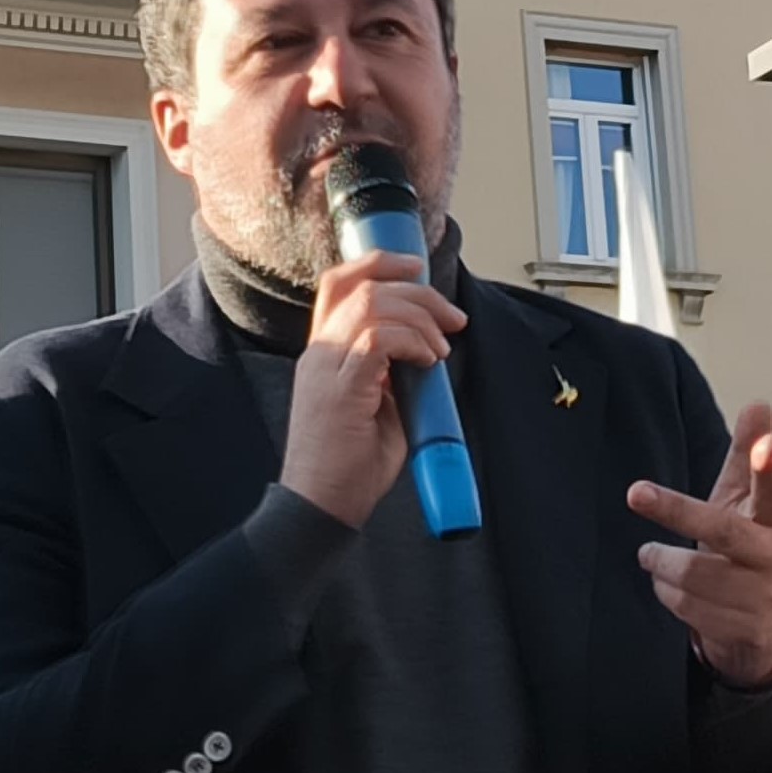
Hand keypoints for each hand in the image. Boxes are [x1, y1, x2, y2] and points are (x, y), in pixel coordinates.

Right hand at [279, 252, 466, 527]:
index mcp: (323, 354)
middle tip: (453, 318)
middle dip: (417, 290)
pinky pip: (377, 340)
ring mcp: (325, 369)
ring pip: (371, 305)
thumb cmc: (349, 468)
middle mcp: (319, 353)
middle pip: (360, 285)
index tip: (418, 269)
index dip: (378, 263)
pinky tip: (428, 361)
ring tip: (440, 348)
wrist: (321, 508)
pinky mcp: (340, 390)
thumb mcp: (377, 408)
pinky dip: (411, 342)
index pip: (338, 283)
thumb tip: (426, 351)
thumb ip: (392, 373)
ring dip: (420, 318)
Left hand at [627, 402, 771, 688]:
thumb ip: (747, 455)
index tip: (766, 445)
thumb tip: (760, 405)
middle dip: (677, 510)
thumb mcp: (746, 503)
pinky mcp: (743, 630)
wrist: (763, 626)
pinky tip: (671, 586)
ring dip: (662, 562)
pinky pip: (684, 604)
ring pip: (691, 572)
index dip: (769, 468)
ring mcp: (761, 597)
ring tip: (654, 555)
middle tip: (637, 492)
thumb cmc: (746, 550)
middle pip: (722, 530)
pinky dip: (666, 591)